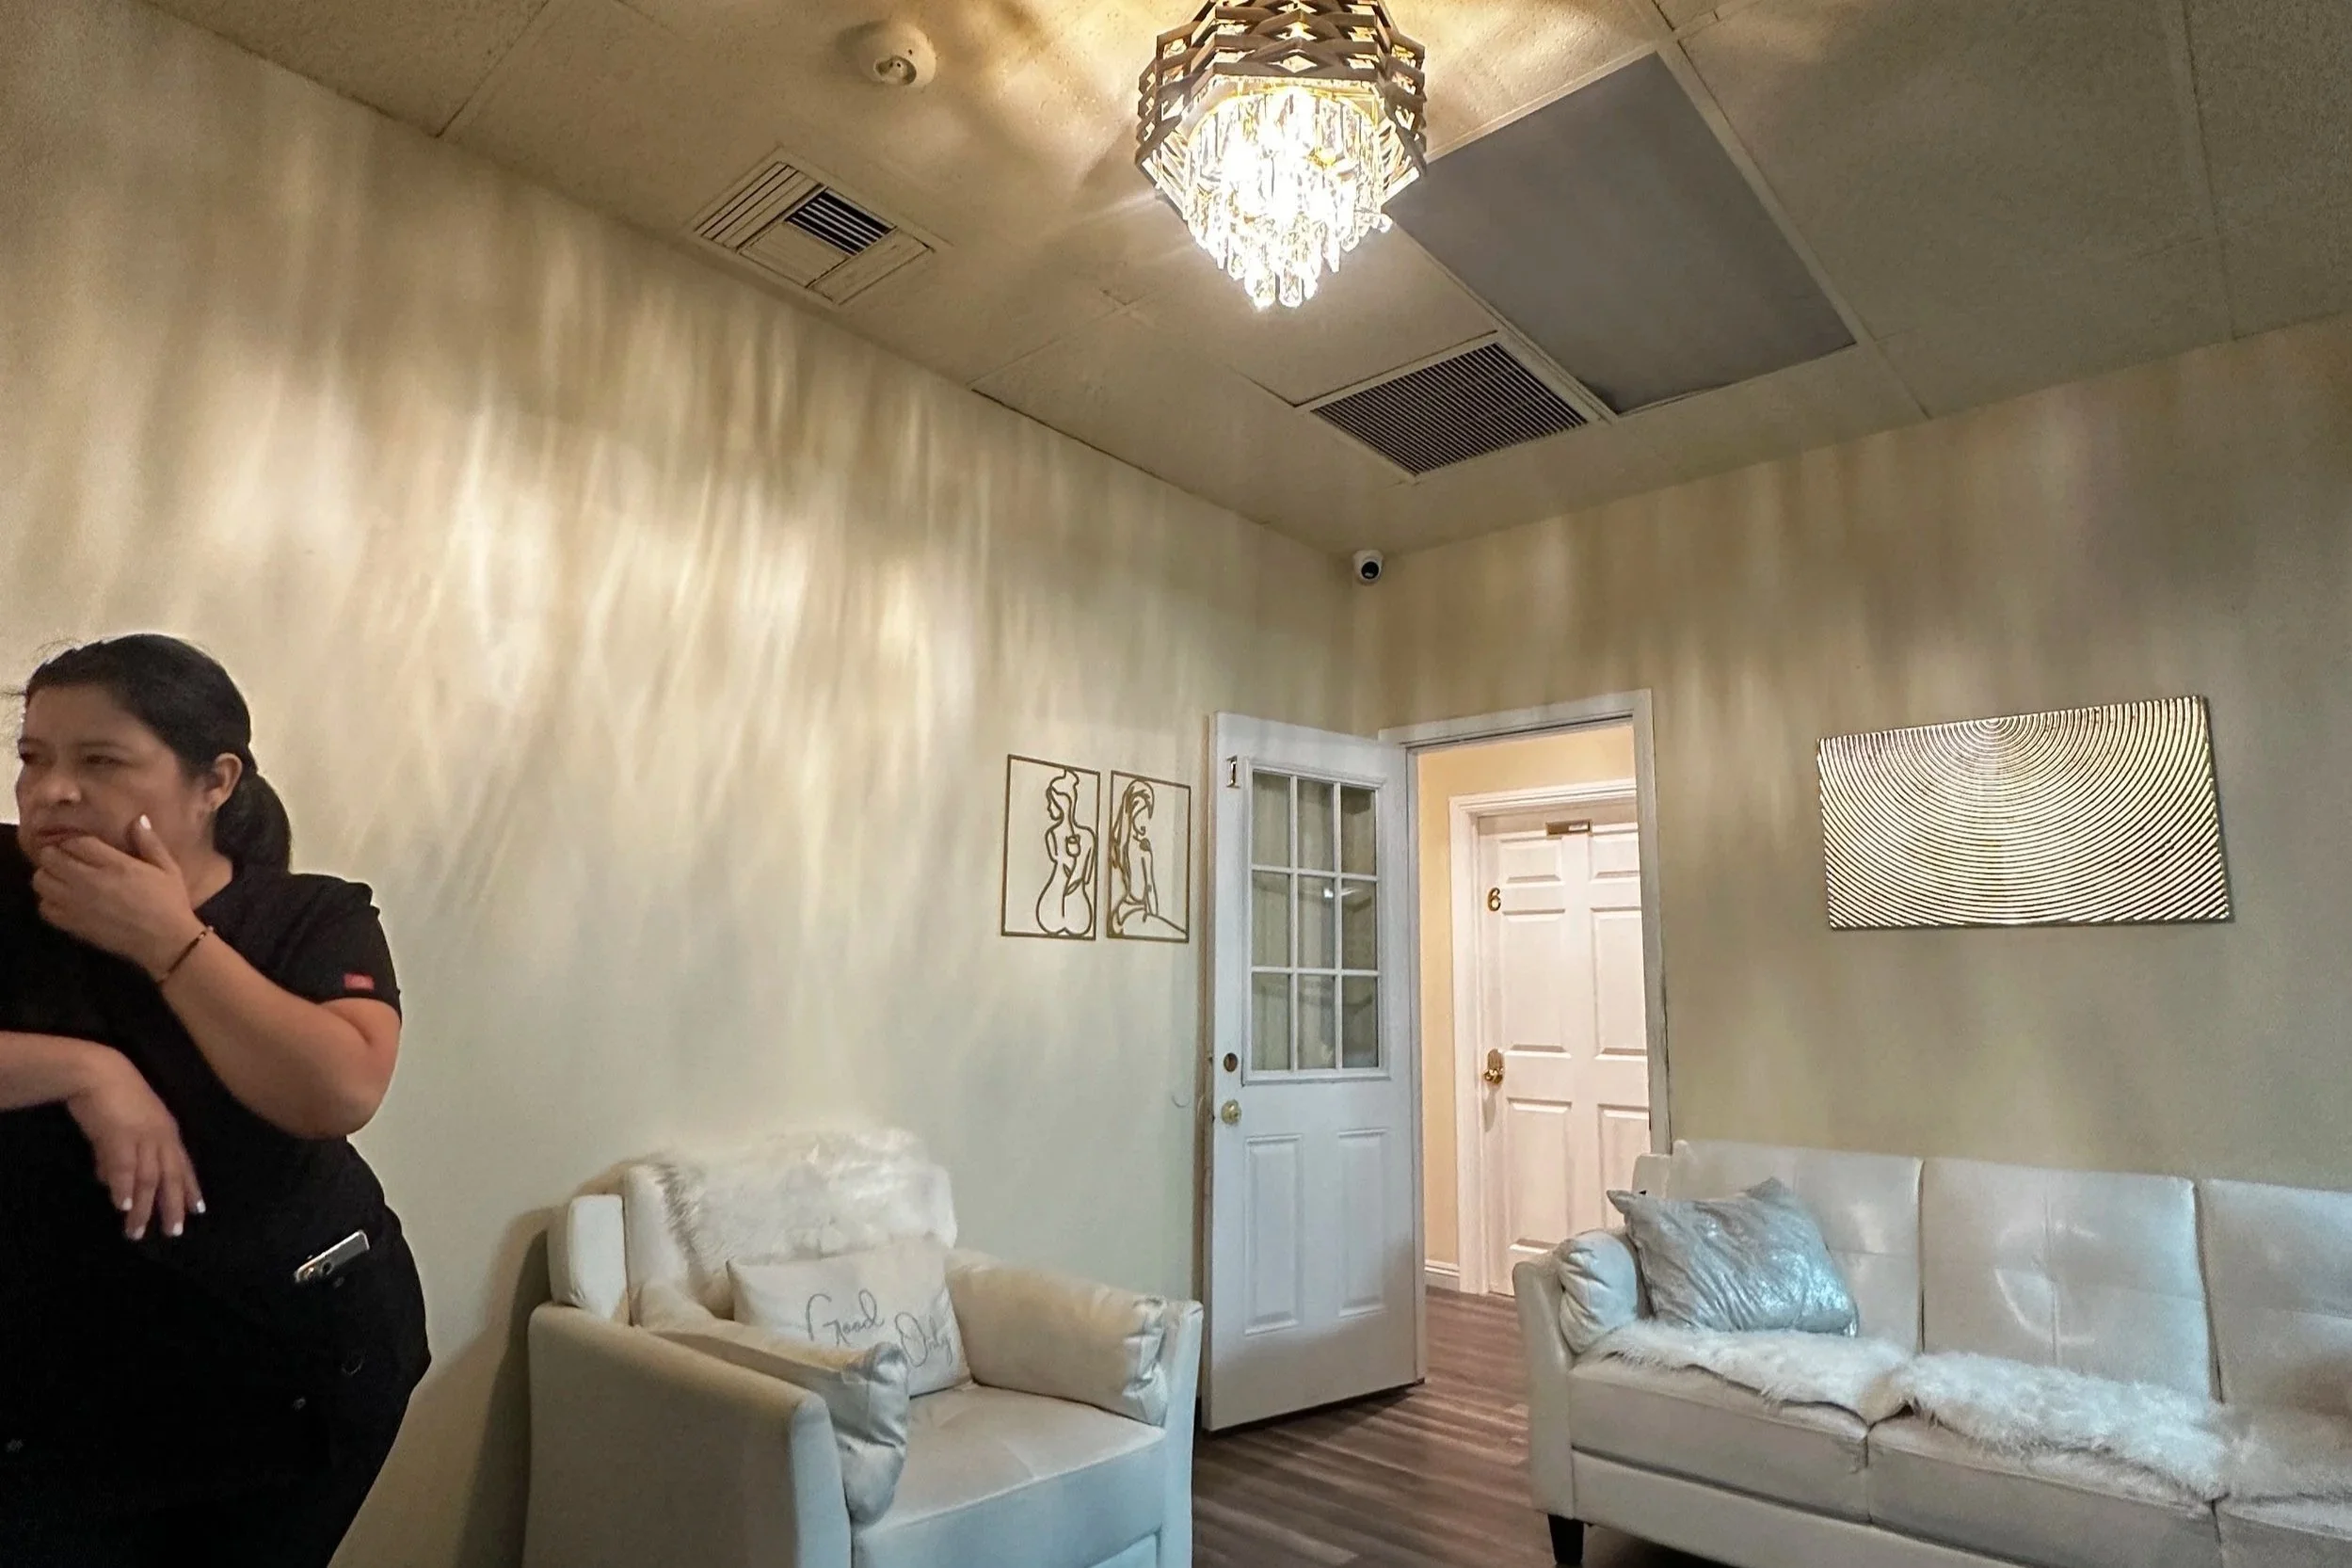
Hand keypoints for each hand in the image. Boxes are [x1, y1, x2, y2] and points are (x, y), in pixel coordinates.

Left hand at [32, 817, 203, 977]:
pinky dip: (49, 901)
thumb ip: (149, 842)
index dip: (76, 841)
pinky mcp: (73, 924)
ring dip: (49, 876)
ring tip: (63, 879)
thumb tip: (136, 819)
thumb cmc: (170, 902)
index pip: (75, 842)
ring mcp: (77, 904)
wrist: (166, 942)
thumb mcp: (168, 868)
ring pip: (41, 881)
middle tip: (68, 859)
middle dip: (56, 854)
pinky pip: (44, 907)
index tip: (82, 845)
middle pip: (51, 858)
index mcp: (115, 864)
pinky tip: (65, 901)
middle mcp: (90, 881)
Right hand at [64, 1049, 203, 1240]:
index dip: (190, 1188)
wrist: (97, 1071)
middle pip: (172, 1176)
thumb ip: (118, 1156)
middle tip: (173, 1232)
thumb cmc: (111, 1096)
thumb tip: (110, 1183)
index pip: (183, 1165)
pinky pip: (125, 1166)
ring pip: (148, 1178)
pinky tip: (122, 1206)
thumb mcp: (124, 1127)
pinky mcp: (119, 1135)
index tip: (198, 1211)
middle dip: (174, 1206)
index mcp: (166, 1132)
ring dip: (143, 1207)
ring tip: (136, 1231)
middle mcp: (160, 1136)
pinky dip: (124, 1188)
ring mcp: (142, 1136)